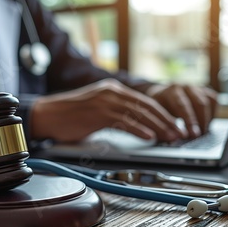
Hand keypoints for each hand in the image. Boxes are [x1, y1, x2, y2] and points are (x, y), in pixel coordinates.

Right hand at [30, 79, 184, 142]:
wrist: (48, 114)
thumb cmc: (71, 115)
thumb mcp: (98, 109)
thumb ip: (118, 113)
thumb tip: (139, 126)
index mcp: (114, 89)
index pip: (145, 101)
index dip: (163, 115)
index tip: (175, 126)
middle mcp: (112, 92)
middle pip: (146, 106)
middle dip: (166, 121)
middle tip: (179, 133)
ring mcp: (105, 101)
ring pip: (139, 114)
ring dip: (158, 127)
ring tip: (170, 137)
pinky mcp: (98, 113)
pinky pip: (124, 122)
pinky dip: (139, 129)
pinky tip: (149, 137)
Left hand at [145, 84, 216, 137]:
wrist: (162, 95)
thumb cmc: (160, 108)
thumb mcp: (157, 115)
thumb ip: (164, 124)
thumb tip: (173, 137)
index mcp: (172, 91)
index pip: (183, 106)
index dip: (189, 121)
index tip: (193, 135)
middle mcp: (186, 87)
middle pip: (199, 103)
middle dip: (201, 121)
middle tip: (200, 136)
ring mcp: (197, 87)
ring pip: (208, 102)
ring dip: (207, 119)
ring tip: (203, 133)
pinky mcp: (205, 91)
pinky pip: (214, 101)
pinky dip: (213, 113)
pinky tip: (206, 124)